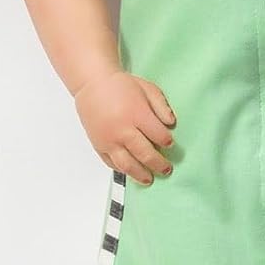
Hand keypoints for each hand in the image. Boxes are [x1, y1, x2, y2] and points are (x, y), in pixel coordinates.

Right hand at [75, 70, 176, 185]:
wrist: (92, 84)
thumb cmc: (121, 86)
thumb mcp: (147, 88)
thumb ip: (162, 106)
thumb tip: (172, 123)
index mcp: (137, 114)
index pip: (159, 136)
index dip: (167, 141)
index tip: (169, 143)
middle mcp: (122, 130)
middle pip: (145, 154)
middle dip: (159, 164)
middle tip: (167, 169)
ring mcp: (109, 140)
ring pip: (127, 165)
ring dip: (140, 174)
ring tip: (149, 179)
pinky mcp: (99, 145)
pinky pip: (111, 163)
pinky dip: (122, 170)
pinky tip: (131, 171)